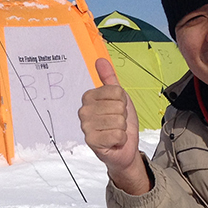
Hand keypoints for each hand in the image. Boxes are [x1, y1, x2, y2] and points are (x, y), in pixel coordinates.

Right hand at [79, 58, 148, 194]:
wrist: (123, 147)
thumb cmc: (120, 123)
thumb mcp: (119, 98)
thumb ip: (109, 79)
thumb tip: (100, 60)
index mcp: (89, 97)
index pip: (116, 91)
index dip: (123, 102)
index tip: (117, 109)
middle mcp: (84, 111)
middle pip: (118, 106)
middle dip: (123, 116)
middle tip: (116, 123)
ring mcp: (86, 126)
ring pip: (118, 121)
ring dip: (122, 128)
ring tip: (115, 131)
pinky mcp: (91, 141)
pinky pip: (116, 134)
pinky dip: (120, 139)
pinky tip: (113, 141)